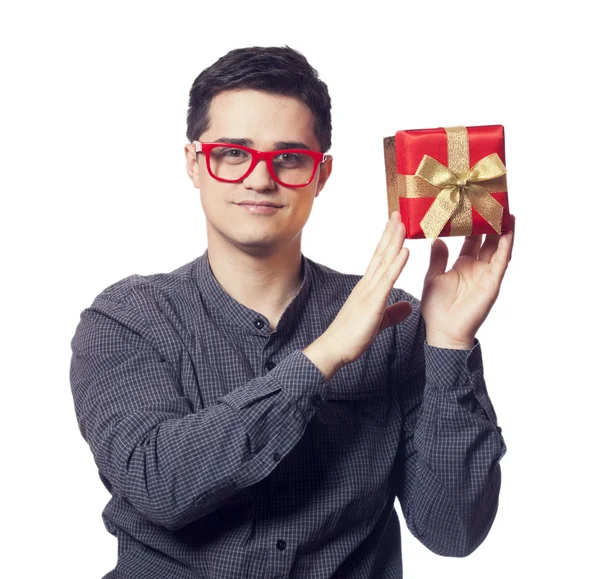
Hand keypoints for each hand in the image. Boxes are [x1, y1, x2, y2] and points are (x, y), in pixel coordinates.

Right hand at [303, 211, 411, 377]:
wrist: (334, 349)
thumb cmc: (351, 337)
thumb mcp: (379, 321)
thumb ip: (393, 313)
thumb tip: (409, 306)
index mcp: (368, 288)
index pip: (380, 259)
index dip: (388, 241)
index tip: (395, 225)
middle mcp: (367, 285)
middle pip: (381, 253)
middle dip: (391, 232)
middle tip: (398, 212)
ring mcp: (369, 292)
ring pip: (384, 261)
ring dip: (394, 240)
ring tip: (402, 222)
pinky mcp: (373, 302)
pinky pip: (387, 280)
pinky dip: (396, 264)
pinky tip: (405, 251)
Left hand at [421, 215, 515, 348]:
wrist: (442, 332)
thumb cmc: (437, 308)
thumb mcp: (433, 276)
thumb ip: (438, 258)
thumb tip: (437, 238)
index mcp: (463, 264)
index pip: (471, 238)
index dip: (473, 222)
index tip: (472, 204)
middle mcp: (477, 267)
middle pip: (488, 239)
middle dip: (491, 222)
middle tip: (492, 200)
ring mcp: (486, 274)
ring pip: (498, 248)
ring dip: (503, 230)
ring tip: (507, 210)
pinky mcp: (492, 284)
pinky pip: (501, 263)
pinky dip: (505, 247)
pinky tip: (508, 233)